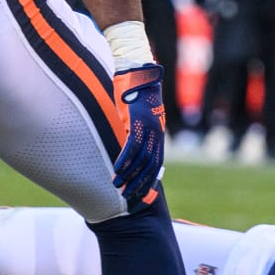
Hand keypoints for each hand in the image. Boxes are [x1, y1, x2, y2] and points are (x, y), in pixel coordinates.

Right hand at [111, 63, 166, 200]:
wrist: (142, 79)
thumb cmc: (139, 101)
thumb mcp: (141, 121)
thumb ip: (138, 136)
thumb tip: (128, 151)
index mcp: (158, 137)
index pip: (156, 164)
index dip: (148, 180)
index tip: (140, 193)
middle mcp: (156, 136)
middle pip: (149, 166)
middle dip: (138, 182)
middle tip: (127, 195)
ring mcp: (149, 130)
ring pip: (140, 159)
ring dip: (128, 174)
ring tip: (117, 185)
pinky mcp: (139, 123)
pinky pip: (132, 146)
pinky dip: (124, 160)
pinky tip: (117, 170)